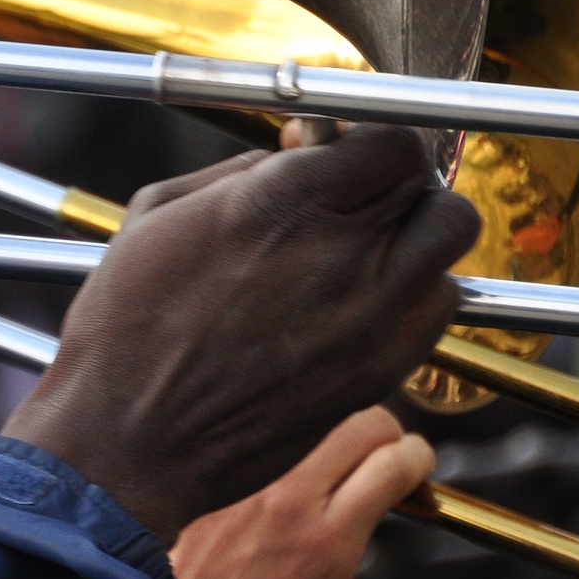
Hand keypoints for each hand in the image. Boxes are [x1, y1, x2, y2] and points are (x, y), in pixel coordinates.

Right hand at [2, 125, 475, 546]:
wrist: (130, 437)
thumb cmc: (128, 327)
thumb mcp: (159, 213)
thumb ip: (241, 172)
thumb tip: (297, 152)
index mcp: (281, 201)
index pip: (393, 141)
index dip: (375, 142)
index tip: (351, 152)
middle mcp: (341, 253)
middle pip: (430, 187)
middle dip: (398, 183)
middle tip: (363, 196)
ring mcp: (371, 318)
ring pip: (450, 244)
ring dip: (418, 236)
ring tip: (372, 248)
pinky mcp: (381, 372)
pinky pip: (440, 308)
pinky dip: (417, 294)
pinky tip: (367, 301)